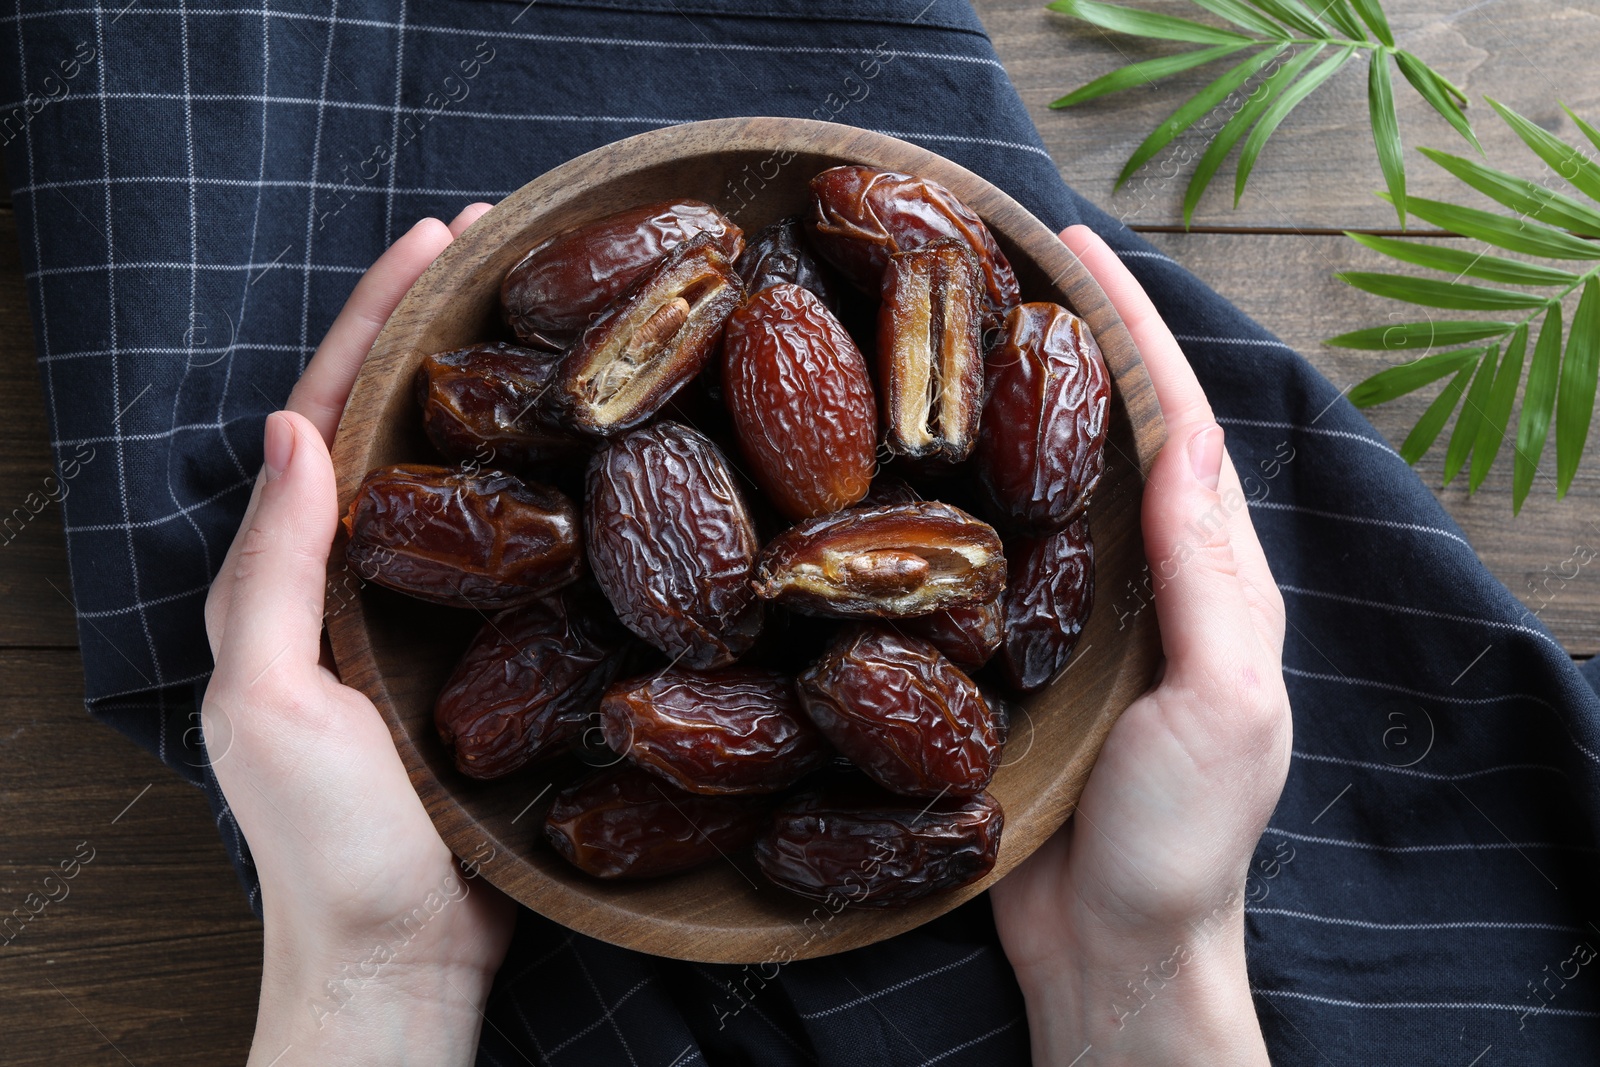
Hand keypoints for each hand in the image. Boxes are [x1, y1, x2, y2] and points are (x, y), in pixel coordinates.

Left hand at [201, 205, 515, 1066]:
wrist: (404, 958)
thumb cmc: (327, 848)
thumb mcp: (268, 704)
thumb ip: (272, 571)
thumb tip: (299, 431)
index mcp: (295, 576)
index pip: (331, 415)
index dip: (378, 320)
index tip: (438, 239)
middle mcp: (358, 581)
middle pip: (398, 426)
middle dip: (440, 329)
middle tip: (504, 250)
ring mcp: (430, 616)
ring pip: (464, 478)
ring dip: (497, 392)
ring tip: (556, 323)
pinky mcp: (494, 656)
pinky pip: (519, 548)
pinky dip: (546, 485)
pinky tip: (596, 453)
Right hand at [990, 226, 1291, 1065]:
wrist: (1109, 951)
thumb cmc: (1179, 839)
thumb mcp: (1222, 701)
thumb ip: (1209, 575)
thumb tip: (1184, 438)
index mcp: (1212, 579)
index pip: (1174, 425)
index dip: (1131, 330)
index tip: (1072, 247)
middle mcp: (1145, 582)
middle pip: (1105, 435)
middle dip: (1062, 342)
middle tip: (991, 264)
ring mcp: (1074, 618)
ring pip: (1038, 485)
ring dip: (1003, 405)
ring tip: (941, 333)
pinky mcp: (1011, 658)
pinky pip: (984, 556)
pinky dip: (954, 493)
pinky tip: (904, 465)